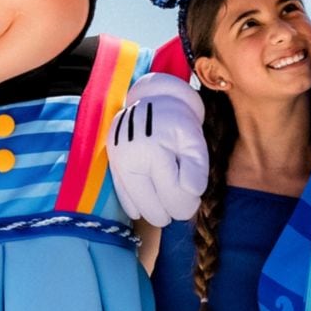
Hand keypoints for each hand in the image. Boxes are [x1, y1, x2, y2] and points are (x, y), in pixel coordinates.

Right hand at [108, 72, 209, 224]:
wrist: (153, 99)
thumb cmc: (178, 121)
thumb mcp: (194, 140)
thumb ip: (197, 167)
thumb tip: (192, 192)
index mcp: (153, 151)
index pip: (173, 196)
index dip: (188, 204)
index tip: (195, 199)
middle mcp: (130, 159)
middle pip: (154, 208)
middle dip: (173, 210)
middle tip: (185, 201)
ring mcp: (118, 163)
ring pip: (138, 206)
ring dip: (156, 209)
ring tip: (169, 201)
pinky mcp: (113, 165)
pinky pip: (123, 196)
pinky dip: (135, 206)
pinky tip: (145, 211)